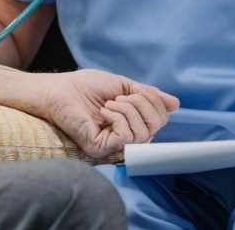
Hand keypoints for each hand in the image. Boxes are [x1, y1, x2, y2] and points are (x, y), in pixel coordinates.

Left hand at [39, 69, 179, 160]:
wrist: (58, 90)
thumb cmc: (85, 87)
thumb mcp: (123, 85)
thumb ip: (147, 95)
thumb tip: (176, 104)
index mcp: (131, 122)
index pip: (160, 119)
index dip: (154, 101)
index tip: (133, 90)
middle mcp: (125, 137)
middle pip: (156, 126)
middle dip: (143, 103)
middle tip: (120, 96)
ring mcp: (113, 146)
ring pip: (144, 133)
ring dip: (129, 109)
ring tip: (109, 103)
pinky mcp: (101, 149)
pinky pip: (127, 137)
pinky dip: (120, 119)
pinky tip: (104, 112)